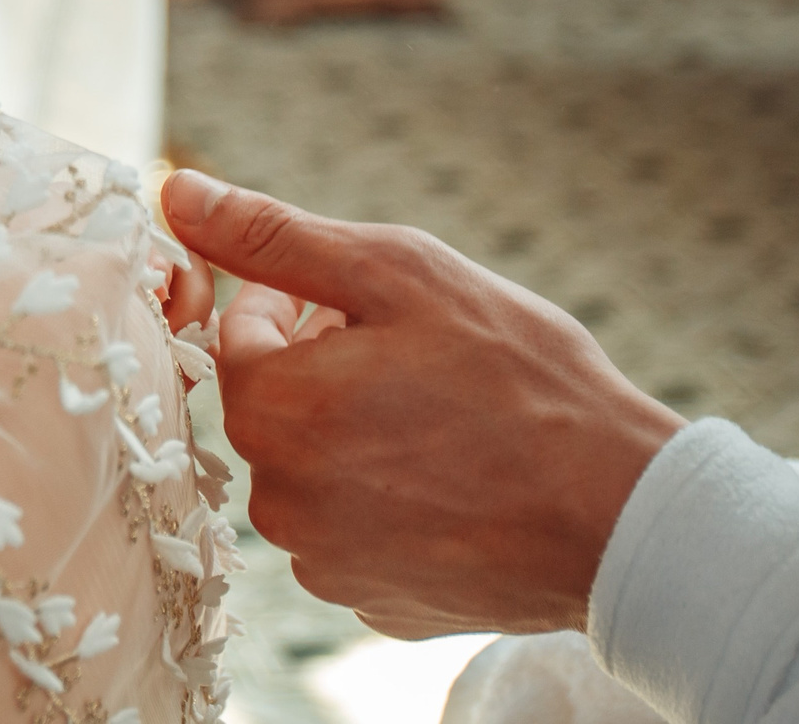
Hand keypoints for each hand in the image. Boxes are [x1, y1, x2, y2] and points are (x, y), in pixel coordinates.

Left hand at [161, 172, 686, 639]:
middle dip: (325, 369)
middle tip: (413, 357)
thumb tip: (176, 193)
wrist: (623, 513)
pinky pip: (355, 532)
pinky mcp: (376, 605)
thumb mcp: (395, 273)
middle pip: (275, 406)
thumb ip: (271, 235)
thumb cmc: (517, 378)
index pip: (239, 332)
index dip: (299, 303)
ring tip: (441, 418)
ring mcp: (326, 566)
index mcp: (271, 411)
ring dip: (355, 436)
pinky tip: (454, 482)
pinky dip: (389, 502)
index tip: (366, 305)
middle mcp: (278, 501)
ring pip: (313, 471)